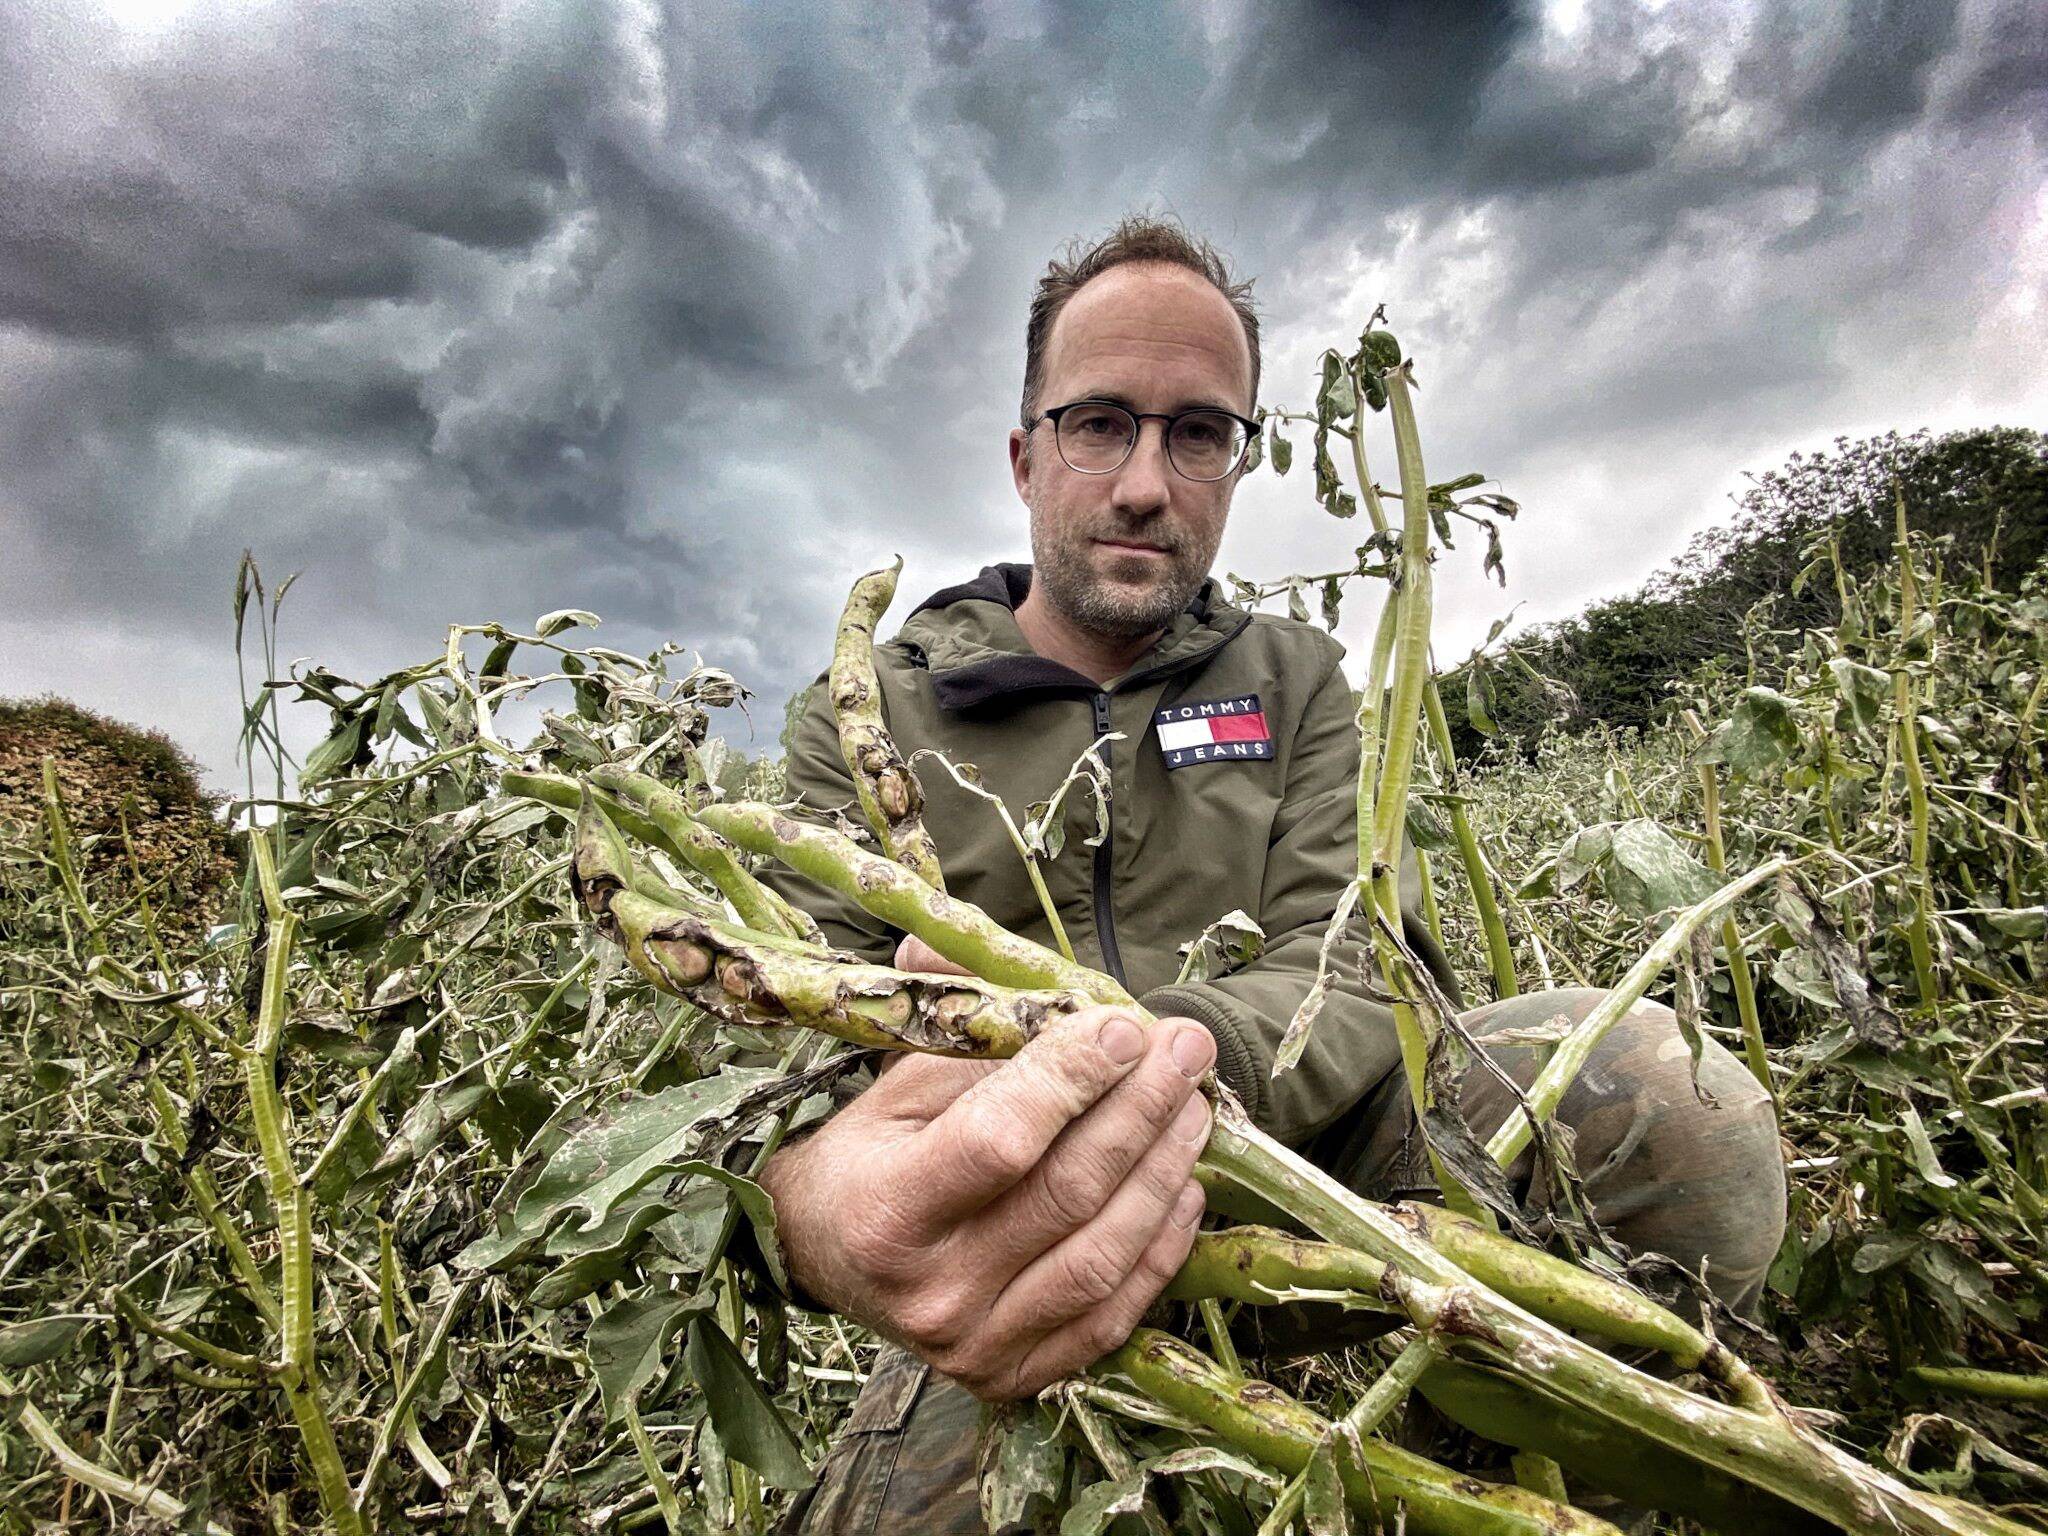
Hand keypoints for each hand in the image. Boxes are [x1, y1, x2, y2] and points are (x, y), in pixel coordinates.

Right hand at [759, 936, 1215, 1400]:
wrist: (828, 1257)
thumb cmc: (870, 1151)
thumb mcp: (899, 1077)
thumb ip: (962, 1024)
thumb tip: (1014, 965)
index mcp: (886, 1208)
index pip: (999, 1141)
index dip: (1071, 1081)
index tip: (1124, 1027)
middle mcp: (931, 1290)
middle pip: (1065, 1194)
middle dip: (1140, 1109)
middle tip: (1186, 1047)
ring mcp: (976, 1343)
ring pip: (1100, 1256)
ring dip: (1162, 1173)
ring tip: (1194, 1109)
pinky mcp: (1014, 1375)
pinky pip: (1110, 1315)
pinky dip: (1160, 1249)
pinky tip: (1182, 1187)